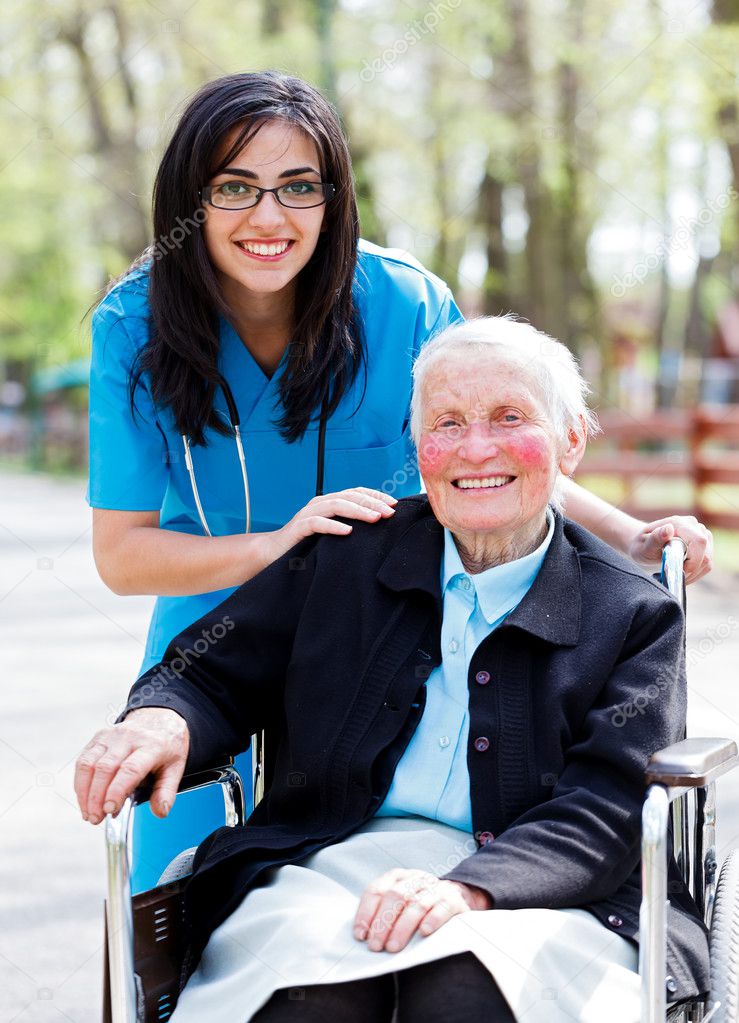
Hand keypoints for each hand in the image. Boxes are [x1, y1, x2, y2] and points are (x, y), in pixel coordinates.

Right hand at [74, 707, 188, 823]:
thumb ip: (167, 791)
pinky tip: (84, 798)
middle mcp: (129, 737)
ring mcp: (112, 735)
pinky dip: (80, 782)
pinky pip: (83, 759)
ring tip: (88, 813)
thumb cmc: (167, 746)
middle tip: (96, 819)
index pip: (130, 769)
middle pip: (106, 768)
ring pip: (89, 763)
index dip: (117, 791)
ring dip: (84, 792)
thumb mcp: (176, 767)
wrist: (160, 717)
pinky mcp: (99, 736)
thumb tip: (160, 812)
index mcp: (152, 746)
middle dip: (96, 797)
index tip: (110, 810)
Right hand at [264, 487, 396, 563]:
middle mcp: (320, 503)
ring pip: (336, 505)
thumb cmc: (306, 544)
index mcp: (330, 502)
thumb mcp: (331, 533)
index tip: (394, 504)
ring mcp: (308, 514)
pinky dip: (333, 526)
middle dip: (372, 502)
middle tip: (390, 512)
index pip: (356, 492)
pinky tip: (347, 531)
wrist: (273, 553)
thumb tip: (378, 528)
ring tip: (375, 518)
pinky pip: (317, 523)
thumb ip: (349, 527)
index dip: (376, 495)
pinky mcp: (298, 528)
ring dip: (358, 511)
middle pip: (350, 496)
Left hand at [353, 868, 490, 952]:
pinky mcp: (452, 900)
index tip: (360, 935)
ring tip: (392, 947)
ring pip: (416, 905)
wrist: (455, 897)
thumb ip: (382, 911)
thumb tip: (363, 935)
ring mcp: (435, 888)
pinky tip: (423, 933)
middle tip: (375, 946)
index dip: (366, 913)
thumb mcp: (399, 902)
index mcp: (397, 877)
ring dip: (402, 928)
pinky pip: (441, 909)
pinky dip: (432, 920)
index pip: (376, 890)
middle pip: (395, 896)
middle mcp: (415, 879)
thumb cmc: (418, 905)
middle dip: (382, 923)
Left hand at [628, 516, 712, 583]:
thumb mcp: (644, 545)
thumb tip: (669, 529)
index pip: (700, 542)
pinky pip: (707, 564)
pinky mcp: (705, 545)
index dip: (694, 561)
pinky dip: (696, 573)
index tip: (678, 571)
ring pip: (708, 560)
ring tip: (676, 576)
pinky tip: (682, 574)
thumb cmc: (641, 545)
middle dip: (692, 570)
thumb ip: (655, 538)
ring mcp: (701, 534)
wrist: (644, 544)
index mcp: (680, 523)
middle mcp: (694, 526)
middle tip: (674, 576)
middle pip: (706, 554)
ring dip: (693, 573)